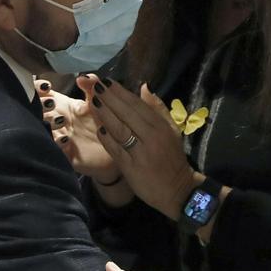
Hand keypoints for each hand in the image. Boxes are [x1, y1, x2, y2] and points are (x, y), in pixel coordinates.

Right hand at [38, 78, 120, 184]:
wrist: (119, 149)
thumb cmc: (106, 124)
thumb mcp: (99, 103)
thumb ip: (92, 88)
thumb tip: (83, 76)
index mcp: (65, 106)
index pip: (44, 94)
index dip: (39, 89)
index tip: (45, 86)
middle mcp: (58, 121)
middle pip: (39, 110)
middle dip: (41, 106)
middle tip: (50, 104)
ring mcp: (59, 137)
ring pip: (44, 129)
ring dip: (49, 124)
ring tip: (60, 121)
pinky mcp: (65, 154)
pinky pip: (55, 149)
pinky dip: (57, 144)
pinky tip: (65, 140)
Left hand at [85, 76, 196, 218]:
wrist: (177, 189)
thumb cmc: (173, 158)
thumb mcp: (172, 130)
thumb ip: (158, 108)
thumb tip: (144, 87)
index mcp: (160, 126)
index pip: (137, 104)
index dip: (121, 92)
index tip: (107, 81)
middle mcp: (151, 137)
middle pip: (126, 113)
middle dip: (109, 98)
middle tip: (95, 85)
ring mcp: (140, 152)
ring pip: (119, 128)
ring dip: (104, 113)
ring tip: (93, 101)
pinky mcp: (130, 167)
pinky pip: (115, 148)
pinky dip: (106, 136)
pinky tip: (98, 126)